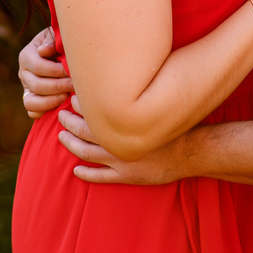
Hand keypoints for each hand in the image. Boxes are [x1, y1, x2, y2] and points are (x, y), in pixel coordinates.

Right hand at [19, 27, 73, 118]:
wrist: (59, 52)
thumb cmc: (60, 42)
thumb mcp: (55, 35)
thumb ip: (51, 40)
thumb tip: (43, 51)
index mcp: (27, 56)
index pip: (39, 67)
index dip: (57, 71)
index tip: (73, 72)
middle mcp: (23, 73)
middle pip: (37, 85)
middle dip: (59, 86)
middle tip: (75, 86)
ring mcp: (26, 88)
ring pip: (31, 102)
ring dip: (51, 101)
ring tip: (67, 96)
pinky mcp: (31, 100)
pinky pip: (32, 112)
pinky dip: (44, 111)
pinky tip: (59, 106)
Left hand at [57, 95, 185, 184]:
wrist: (192, 151)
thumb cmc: (175, 123)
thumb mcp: (157, 101)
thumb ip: (138, 91)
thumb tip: (123, 75)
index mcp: (123, 121)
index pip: (92, 111)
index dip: (79, 105)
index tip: (72, 98)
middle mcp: (118, 141)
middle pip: (84, 131)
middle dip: (69, 122)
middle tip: (60, 115)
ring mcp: (121, 160)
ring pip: (87, 152)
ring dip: (72, 145)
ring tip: (61, 137)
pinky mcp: (128, 176)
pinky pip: (101, 177)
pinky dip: (86, 174)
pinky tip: (76, 171)